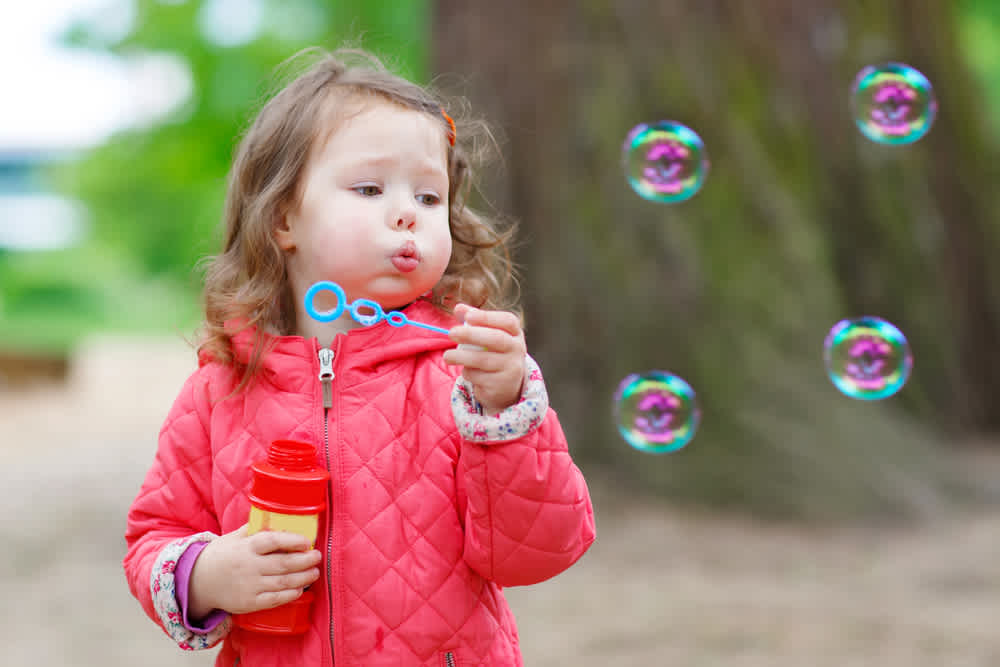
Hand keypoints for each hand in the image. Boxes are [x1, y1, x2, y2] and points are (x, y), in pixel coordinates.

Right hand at [188, 523, 321, 618]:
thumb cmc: (222, 555)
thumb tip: (279, 516)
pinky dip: (290, 594)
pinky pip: (274, 599)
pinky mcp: (249, 602)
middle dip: (305, 560)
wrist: (199, 581)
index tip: (307, 542)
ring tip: (315, 572)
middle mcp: (249, 566)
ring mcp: (249, 586)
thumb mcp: (235, 537)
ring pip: (282, 582)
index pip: (272, 541)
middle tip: (317, 557)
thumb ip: (255, 528)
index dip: (292, 541)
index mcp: (246, 547)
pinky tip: (300, 588)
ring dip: (303, 577)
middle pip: (283, 564)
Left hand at [443, 304, 526, 414]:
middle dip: (471, 335)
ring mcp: (511, 368)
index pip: (507, 321)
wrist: (506, 386)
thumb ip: (473, 321)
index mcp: (515, 333)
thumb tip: (458, 308)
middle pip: (496, 339)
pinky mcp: (501, 385)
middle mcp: (517, 350)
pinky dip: (468, 373)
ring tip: (447, 356)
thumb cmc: (493, 354)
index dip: (487, 317)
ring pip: (483, 360)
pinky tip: (468, 371)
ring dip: (461, 357)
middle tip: (451, 333)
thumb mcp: (488, 336)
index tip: (468, 316)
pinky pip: (478, 376)